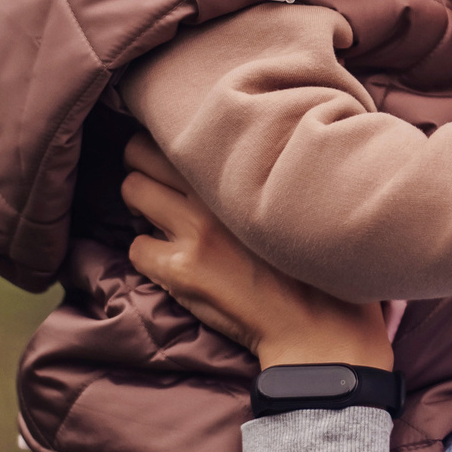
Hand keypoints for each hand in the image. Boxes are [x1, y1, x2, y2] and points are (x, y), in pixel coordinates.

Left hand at [120, 135, 392, 369]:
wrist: (319, 325)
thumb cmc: (316, 260)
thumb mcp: (296, 198)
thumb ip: (260, 172)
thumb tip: (226, 157)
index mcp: (245, 167)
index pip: (179, 127)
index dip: (168, 142)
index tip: (175, 158)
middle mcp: (214, 190)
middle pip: (140, 151)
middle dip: (144, 168)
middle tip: (160, 188)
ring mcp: (194, 229)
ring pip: (131, 191)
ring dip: (142, 207)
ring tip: (165, 223)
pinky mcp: (181, 270)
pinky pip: (137, 248)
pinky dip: (150, 256)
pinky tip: (176, 265)